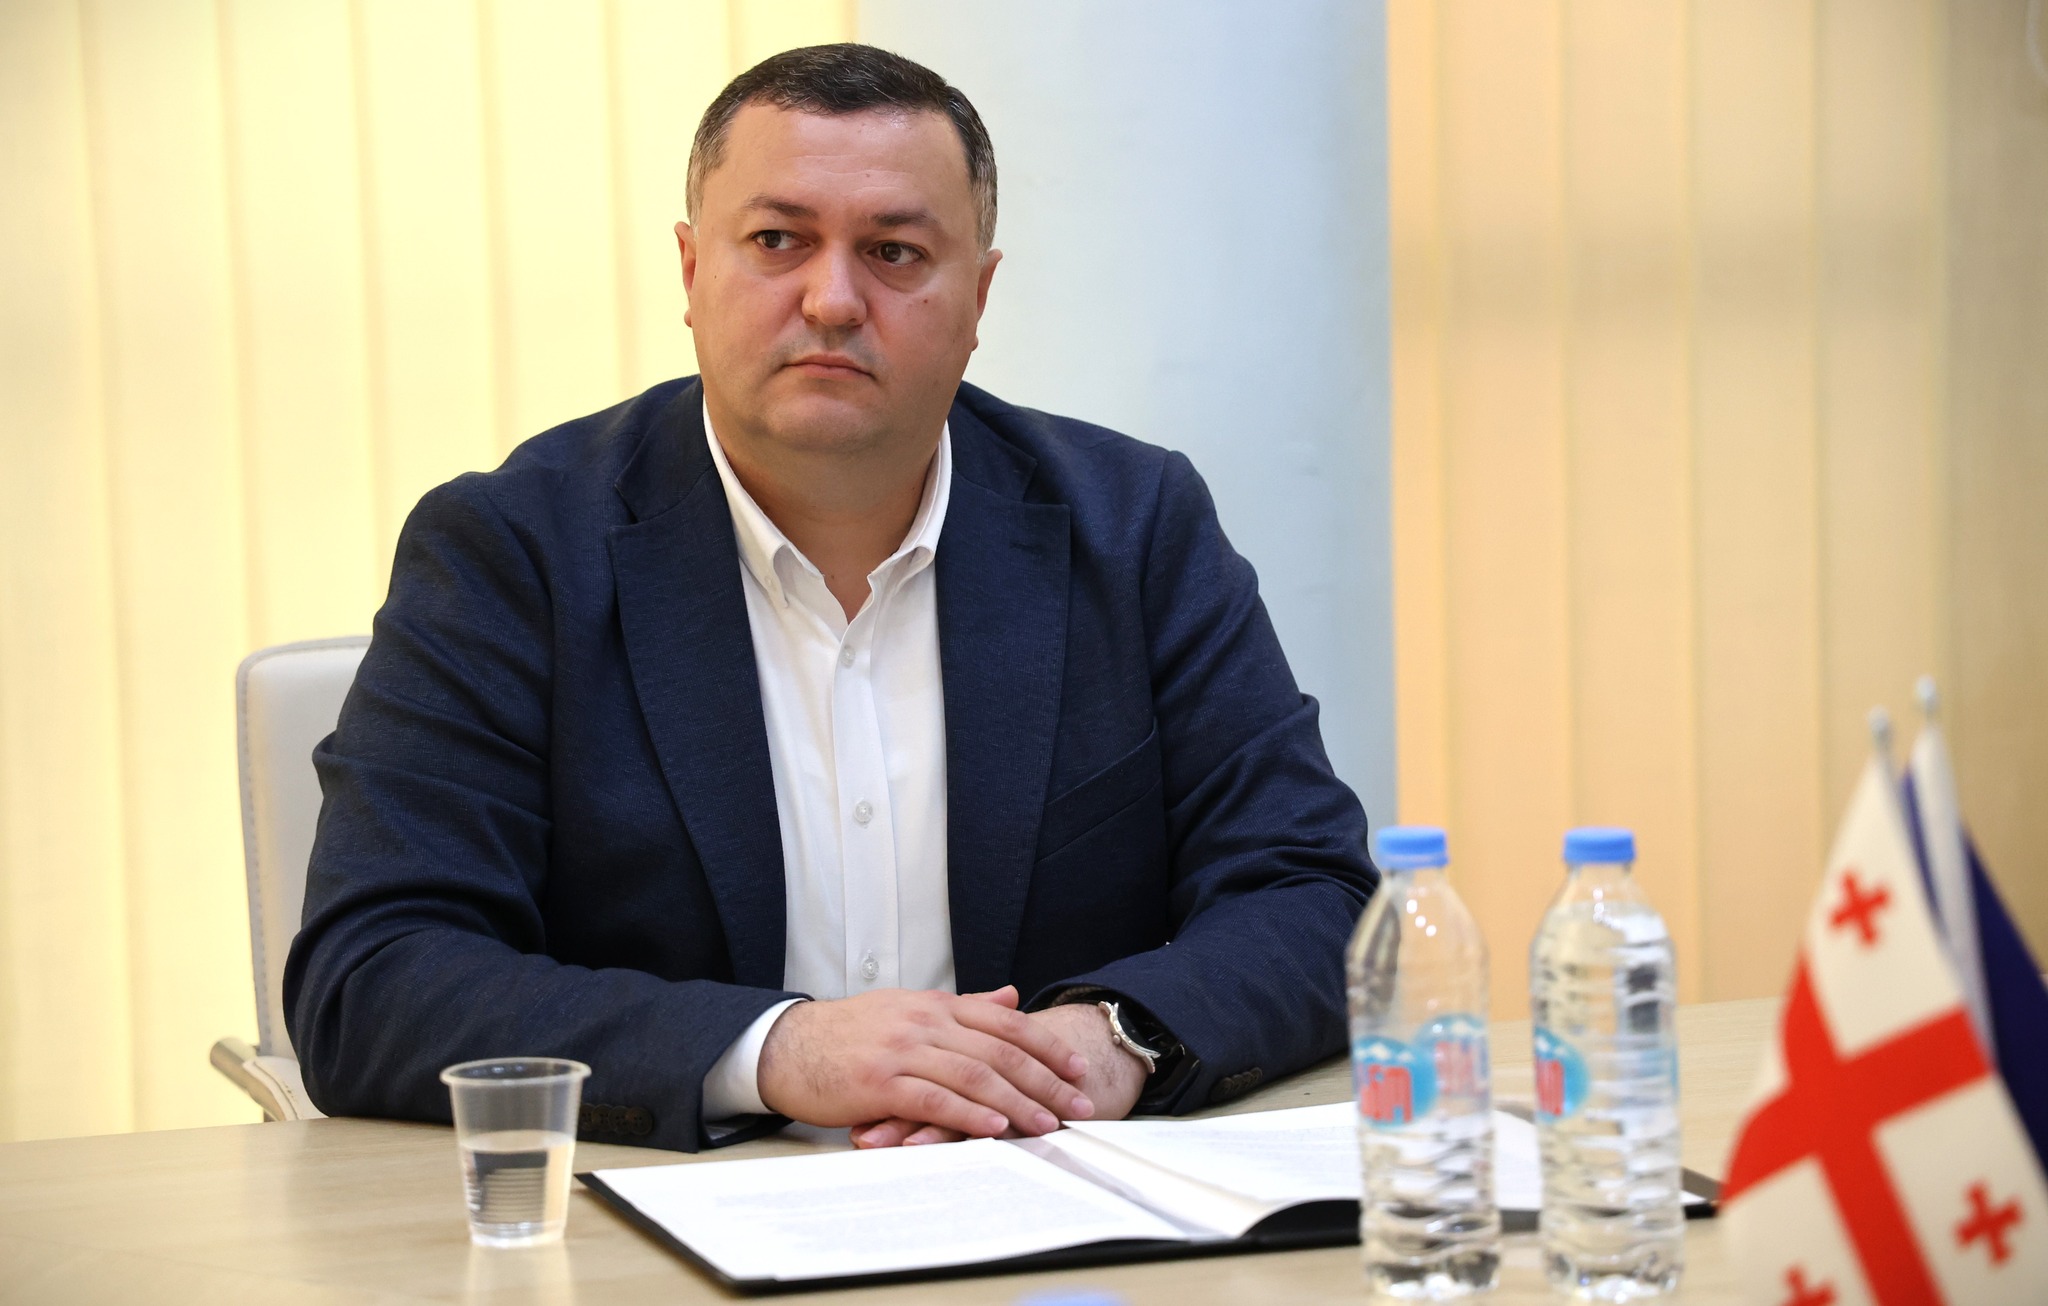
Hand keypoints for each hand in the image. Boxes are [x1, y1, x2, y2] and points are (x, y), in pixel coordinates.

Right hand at [853, 998, 1148, 1147]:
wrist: (789, 1046)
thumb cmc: (850, 1034)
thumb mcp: (910, 1009)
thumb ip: (963, 1007)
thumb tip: (1010, 995)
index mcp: (936, 1004)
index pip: (1005, 1021)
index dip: (1047, 1046)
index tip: (1078, 1070)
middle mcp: (925, 1022)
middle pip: (1000, 1050)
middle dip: (1046, 1081)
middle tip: (1080, 1105)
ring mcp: (902, 1050)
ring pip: (975, 1075)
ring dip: (1018, 1102)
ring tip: (1048, 1124)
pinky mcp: (880, 1083)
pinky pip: (934, 1099)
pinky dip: (969, 1114)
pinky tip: (995, 1128)